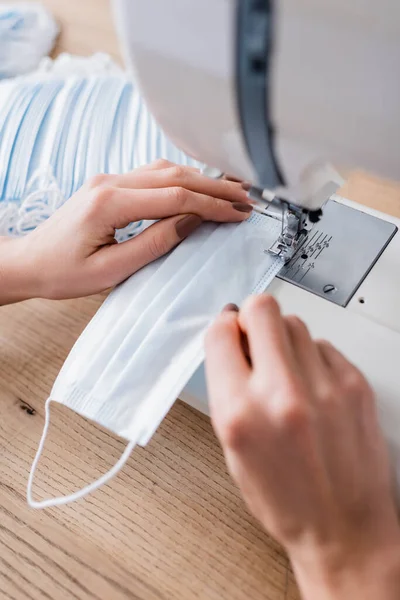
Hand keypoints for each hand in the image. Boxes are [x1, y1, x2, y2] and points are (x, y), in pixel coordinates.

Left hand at [0, 160, 251, 303]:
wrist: (30, 262)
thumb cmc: (61, 272)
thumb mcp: (111, 270)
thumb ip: (154, 243)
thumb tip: (190, 223)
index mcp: (108, 203)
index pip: (174, 197)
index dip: (211, 205)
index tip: (237, 213)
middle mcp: (109, 183)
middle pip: (174, 176)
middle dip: (214, 187)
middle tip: (246, 198)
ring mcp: (109, 180)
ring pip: (165, 170)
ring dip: (200, 179)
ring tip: (230, 190)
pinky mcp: (110, 185)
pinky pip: (152, 174)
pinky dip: (181, 179)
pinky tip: (198, 185)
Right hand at [205, 296, 399, 599]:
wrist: (343, 529)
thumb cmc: (286, 501)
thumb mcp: (233, 450)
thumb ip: (227, 390)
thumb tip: (231, 343)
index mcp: (240, 413)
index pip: (220, 333)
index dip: (223, 328)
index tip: (229, 332)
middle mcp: (282, 394)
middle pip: (262, 309)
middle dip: (253, 318)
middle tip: (256, 338)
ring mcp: (324, 387)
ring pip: (295, 322)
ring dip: (284, 339)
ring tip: (287, 371)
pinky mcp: (355, 385)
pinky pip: (324, 346)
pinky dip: (314, 359)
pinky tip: (313, 386)